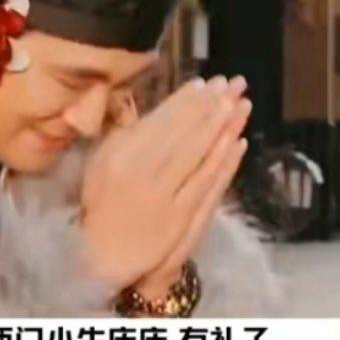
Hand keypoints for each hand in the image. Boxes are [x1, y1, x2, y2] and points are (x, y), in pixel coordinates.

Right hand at [80, 75, 250, 293]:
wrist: (102, 257)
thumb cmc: (101, 206)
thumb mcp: (100, 165)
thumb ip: (122, 137)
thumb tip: (151, 110)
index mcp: (120, 153)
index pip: (159, 120)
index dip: (184, 100)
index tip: (203, 83)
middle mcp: (141, 169)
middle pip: (183, 131)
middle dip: (209, 105)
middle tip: (230, 83)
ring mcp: (163, 193)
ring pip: (198, 153)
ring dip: (221, 126)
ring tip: (239, 104)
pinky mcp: (180, 216)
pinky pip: (206, 183)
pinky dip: (224, 161)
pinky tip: (238, 142)